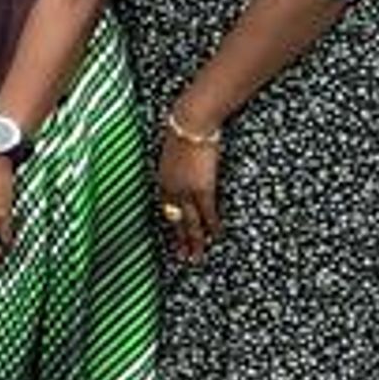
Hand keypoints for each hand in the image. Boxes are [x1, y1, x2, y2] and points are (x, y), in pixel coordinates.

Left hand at [155, 125, 221, 263]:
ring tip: (197, 257)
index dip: (171, 223)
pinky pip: (207, 213)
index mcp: (161, 179)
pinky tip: (217, 237)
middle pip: (174, 220)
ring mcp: (185, 191)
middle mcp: (169, 189)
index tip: (174, 236)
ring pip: (189, 222)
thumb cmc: (184, 130)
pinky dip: (212, 226)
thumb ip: (177, 165)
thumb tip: (185, 167)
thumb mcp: (174, 152)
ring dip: (194, 241)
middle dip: (179, 240)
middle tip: (182, 257)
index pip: (166, 208)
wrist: (190, 122)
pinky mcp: (202, 188)